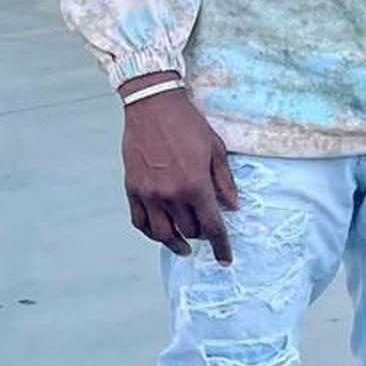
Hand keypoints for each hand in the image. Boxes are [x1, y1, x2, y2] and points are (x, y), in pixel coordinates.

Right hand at [120, 86, 238, 260]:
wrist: (153, 105)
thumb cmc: (187, 124)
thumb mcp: (215, 149)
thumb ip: (224, 181)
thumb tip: (232, 207)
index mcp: (195, 185)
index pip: (212, 227)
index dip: (221, 246)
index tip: (225, 259)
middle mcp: (171, 195)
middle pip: (189, 231)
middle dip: (201, 236)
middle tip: (206, 233)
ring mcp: (149, 194)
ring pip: (162, 234)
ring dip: (175, 244)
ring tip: (184, 246)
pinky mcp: (133, 189)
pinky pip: (140, 222)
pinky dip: (151, 233)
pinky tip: (160, 233)